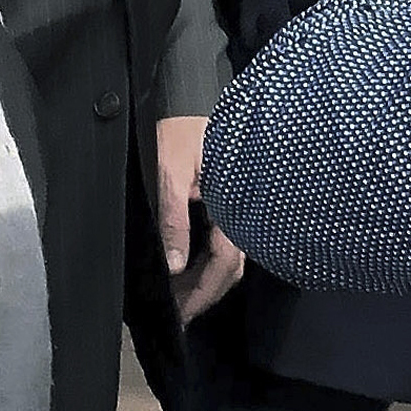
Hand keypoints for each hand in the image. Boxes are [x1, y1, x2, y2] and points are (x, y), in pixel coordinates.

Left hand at [158, 115, 245, 320]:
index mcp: (234, 205)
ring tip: (178, 296)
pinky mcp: (226, 200)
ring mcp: (235, 205)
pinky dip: (204, 258)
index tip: (182, 314)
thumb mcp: (169, 171)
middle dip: (204, 292)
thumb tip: (174, 265)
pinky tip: (186, 266)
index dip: (203, 292)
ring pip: (227, 254)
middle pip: (230, 266)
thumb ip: (173, 217)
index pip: (225, 263)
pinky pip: (222, 238)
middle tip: (177, 312)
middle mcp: (241, 209)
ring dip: (204, 277)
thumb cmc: (178, 128)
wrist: (183, 96)